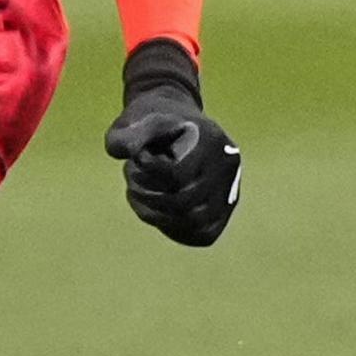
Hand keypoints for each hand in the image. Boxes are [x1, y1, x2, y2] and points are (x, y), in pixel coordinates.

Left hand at [104, 39, 239, 246]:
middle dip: (149, 196)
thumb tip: (136, 154)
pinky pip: (203, 232)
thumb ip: (124, 137)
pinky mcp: (225, 207)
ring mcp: (231, 187)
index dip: (147, 174)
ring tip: (140, 196)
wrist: (176, 125)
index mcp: (210, 138)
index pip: (178, 174)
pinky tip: (152, 211)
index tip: (136, 160)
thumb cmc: (150, 124)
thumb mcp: (130, 123)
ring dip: (159, 216)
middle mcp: (228, 164)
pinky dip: (173, 228)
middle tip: (132, 181)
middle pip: (185, 201)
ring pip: (196, 222)